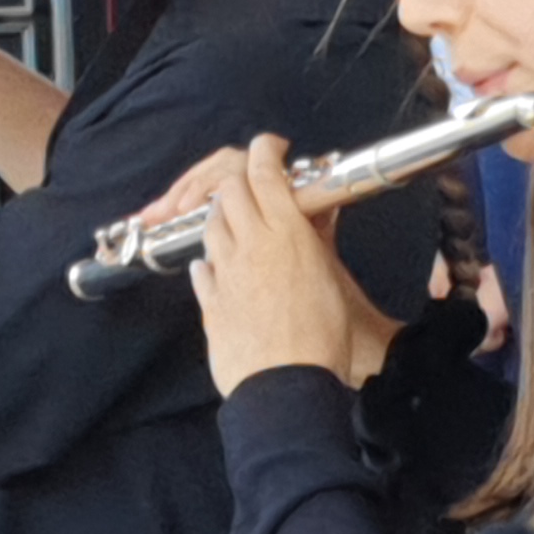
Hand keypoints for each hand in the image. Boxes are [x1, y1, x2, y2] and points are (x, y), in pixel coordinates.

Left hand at [193, 137, 398, 395]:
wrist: (285, 387)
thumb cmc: (321, 339)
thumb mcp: (332, 281)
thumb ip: (320, 242)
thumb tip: (320, 215)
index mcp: (286, 234)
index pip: (264, 173)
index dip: (263, 151)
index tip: (268, 146)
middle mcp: (251, 245)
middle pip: (228, 191)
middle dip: (235, 182)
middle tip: (250, 188)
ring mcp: (225, 273)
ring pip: (210, 226)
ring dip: (220, 218)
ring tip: (235, 226)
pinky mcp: (209, 302)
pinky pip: (201, 270)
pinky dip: (208, 262)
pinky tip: (215, 267)